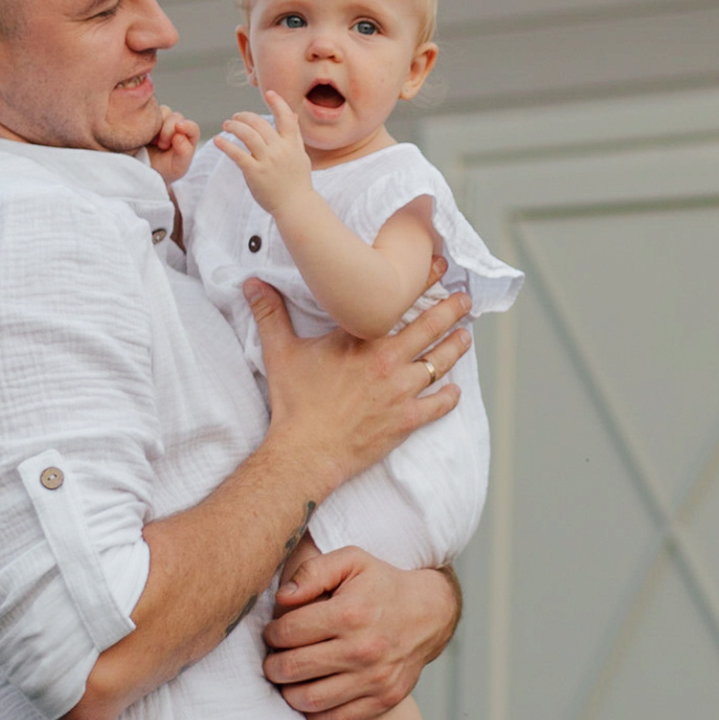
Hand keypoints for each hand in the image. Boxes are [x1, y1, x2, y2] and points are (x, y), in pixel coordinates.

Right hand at [147, 105, 200, 181]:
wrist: (145, 171)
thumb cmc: (165, 170)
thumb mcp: (178, 167)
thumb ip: (184, 153)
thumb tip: (179, 135)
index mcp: (188, 138)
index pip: (192, 128)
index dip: (187, 126)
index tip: (179, 128)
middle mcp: (177, 127)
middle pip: (177, 117)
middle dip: (169, 130)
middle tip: (162, 145)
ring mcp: (162, 122)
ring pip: (163, 111)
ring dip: (157, 124)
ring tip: (153, 142)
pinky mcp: (148, 119)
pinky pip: (149, 111)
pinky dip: (147, 120)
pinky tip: (144, 135)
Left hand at [216, 91, 314, 215]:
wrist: (296, 206)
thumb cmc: (297, 181)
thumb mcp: (301, 155)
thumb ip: (294, 134)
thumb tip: (293, 113)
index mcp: (292, 144)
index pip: (286, 117)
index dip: (278, 103)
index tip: (269, 93)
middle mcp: (280, 150)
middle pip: (260, 123)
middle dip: (244, 116)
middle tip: (235, 117)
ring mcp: (268, 161)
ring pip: (247, 135)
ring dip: (234, 126)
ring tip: (226, 125)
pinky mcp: (255, 173)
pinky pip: (237, 154)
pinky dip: (226, 145)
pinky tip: (218, 140)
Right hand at [245, 272, 468, 494]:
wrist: (305, 452)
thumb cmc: (294, 403)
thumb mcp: (280, 353)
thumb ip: (270, 315)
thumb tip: (252, 284)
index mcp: (361, 340)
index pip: (398, 303)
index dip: (424, 283)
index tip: (439, 268)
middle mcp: (388, 361)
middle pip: (430, 328)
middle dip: (452, 310)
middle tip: (465, 299)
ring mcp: (401, 391)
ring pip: (440, 363)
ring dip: (456, 348)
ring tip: (466, 337)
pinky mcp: (407, 420)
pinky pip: (439, 405)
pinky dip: (449, 396)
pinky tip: (455, 390)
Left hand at [263, 550, 460, 719]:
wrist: (430, 614)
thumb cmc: (382, 585)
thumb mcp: (351, 562)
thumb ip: (313, 571)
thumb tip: (282, 598)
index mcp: (350, 613)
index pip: (287, 633)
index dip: (271, 633)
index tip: (273, 633)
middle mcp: (363, 649)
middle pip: (292, 668)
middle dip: (273, 665)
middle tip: (274, 658)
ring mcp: (375, 678)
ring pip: (308, 699)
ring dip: (288, 691)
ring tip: (289, 678)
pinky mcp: (384, 699)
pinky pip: (336, 719)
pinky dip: (315, 714)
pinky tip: (311, 696)